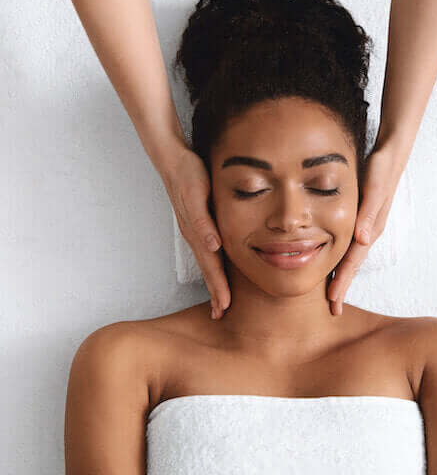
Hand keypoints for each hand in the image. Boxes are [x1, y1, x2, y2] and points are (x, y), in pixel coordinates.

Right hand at [160, 146, 228, 319]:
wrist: (174, 161)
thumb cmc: (189, 175)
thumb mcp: (197, 196)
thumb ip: (203, 223)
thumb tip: (213, 247)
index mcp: (198, 233)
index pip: (212, 266)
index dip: (218, 287)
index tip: (224, 307)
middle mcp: (196, 236)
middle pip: (209, 269)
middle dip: (215, 292)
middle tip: (221, 313)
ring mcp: (194, 231)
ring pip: (207, 262)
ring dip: (213, 282)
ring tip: (219, 299)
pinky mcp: (196, 224)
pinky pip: (206, 251)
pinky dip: (212, 266)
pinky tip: (215, 268)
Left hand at [327, 143, 407, 315]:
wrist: (392, 154)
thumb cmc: (381, 168)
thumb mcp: (375, 187)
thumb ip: (369, 212)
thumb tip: (363, 239)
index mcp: (369, 228)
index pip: (352, 261)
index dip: (343, 281)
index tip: (332, 302)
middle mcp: (368, 231)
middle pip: (352, 264)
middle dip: (342, 286)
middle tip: (333, 310)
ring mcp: (366, 226)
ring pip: (350, 257)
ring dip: (342, 275)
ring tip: (332, 293)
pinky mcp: (362, 218)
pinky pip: (350, 244)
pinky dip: (341, 257)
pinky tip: (334, 262)